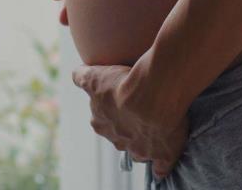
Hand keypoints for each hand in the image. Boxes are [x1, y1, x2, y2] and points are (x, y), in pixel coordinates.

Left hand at [72, 64, 188, 179]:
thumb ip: (83, 77)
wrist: (151, 96)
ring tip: (157, 128)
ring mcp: (140, 150)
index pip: (103, 122)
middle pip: (121, 138)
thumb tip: (77, 74)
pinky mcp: (163, 155)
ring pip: (139, 151)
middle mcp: (118, 140)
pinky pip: (161, 168)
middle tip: (141, 112)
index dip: (113, 113)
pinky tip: (164, 160)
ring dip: (145, 142)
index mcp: (101, 123)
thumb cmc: (124, 84)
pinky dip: (162, 165)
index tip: (123, 103)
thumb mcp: (96, 76)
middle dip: (128, 129)